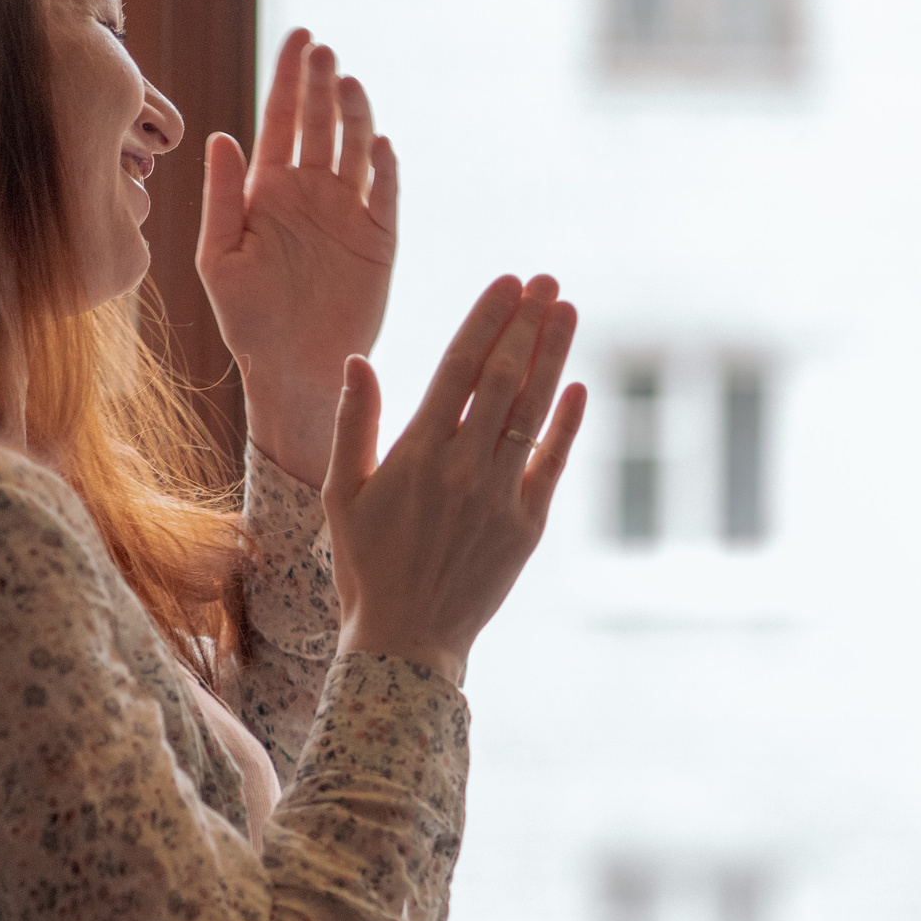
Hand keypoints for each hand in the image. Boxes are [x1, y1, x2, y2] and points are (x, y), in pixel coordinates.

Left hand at [197, 29, 396, 482]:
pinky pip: (385, 196)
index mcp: (269, 190)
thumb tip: (222, 135)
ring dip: (354, 115)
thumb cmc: (246, 320)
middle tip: (323, 50)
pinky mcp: (380, 242)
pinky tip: (379, 144)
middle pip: (321, 123)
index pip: (281, 119)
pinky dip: (384, 169)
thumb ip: (222, 196)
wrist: (293, 372)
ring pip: (355, 150)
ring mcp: (348, 214)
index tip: (300, 36)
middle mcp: (311, 193)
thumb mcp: (219, 257)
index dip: (290, 77)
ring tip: (348, 84)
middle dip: (322, 84)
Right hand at [324, 275, 586, 681]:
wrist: (407, 640)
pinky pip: (553, 462)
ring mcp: (500, 496)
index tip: (508, 281)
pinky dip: (567, 423)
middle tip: (547, 281)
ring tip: (567, 311)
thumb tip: (357, 360)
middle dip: (527, 323)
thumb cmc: (367, 564)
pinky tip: (577, 386)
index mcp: (416, 453)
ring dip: (553, 357)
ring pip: (532, 411)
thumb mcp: (344, 493)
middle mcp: (463, 468)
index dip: (486, 319)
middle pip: (503, 378)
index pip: (459, 367)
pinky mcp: (527, 525)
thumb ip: (354, 424)